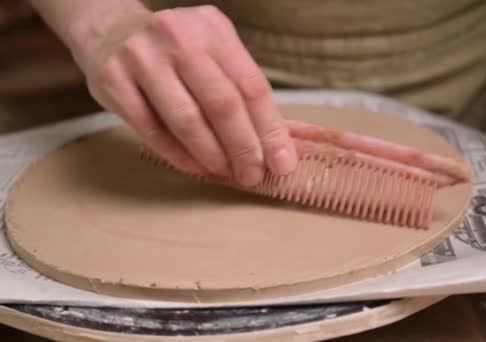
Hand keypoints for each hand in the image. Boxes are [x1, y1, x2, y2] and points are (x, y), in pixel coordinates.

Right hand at [71, 5, 296, 185]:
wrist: (110, 30)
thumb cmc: (176, 51)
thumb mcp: (213, 53)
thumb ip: (243, 92)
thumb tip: (280, 142)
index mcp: (213, 30)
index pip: (251, 86)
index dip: (269, 129)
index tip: (282, 161)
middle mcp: (179, 38)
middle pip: (222, 103)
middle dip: (243, 147)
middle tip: (253, 174)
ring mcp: (142, 57)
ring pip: (186, 119)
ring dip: (211, 154)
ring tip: (226, 172)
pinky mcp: (114, 80)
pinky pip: (151, 130)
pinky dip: (178, 154)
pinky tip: (195, 167)